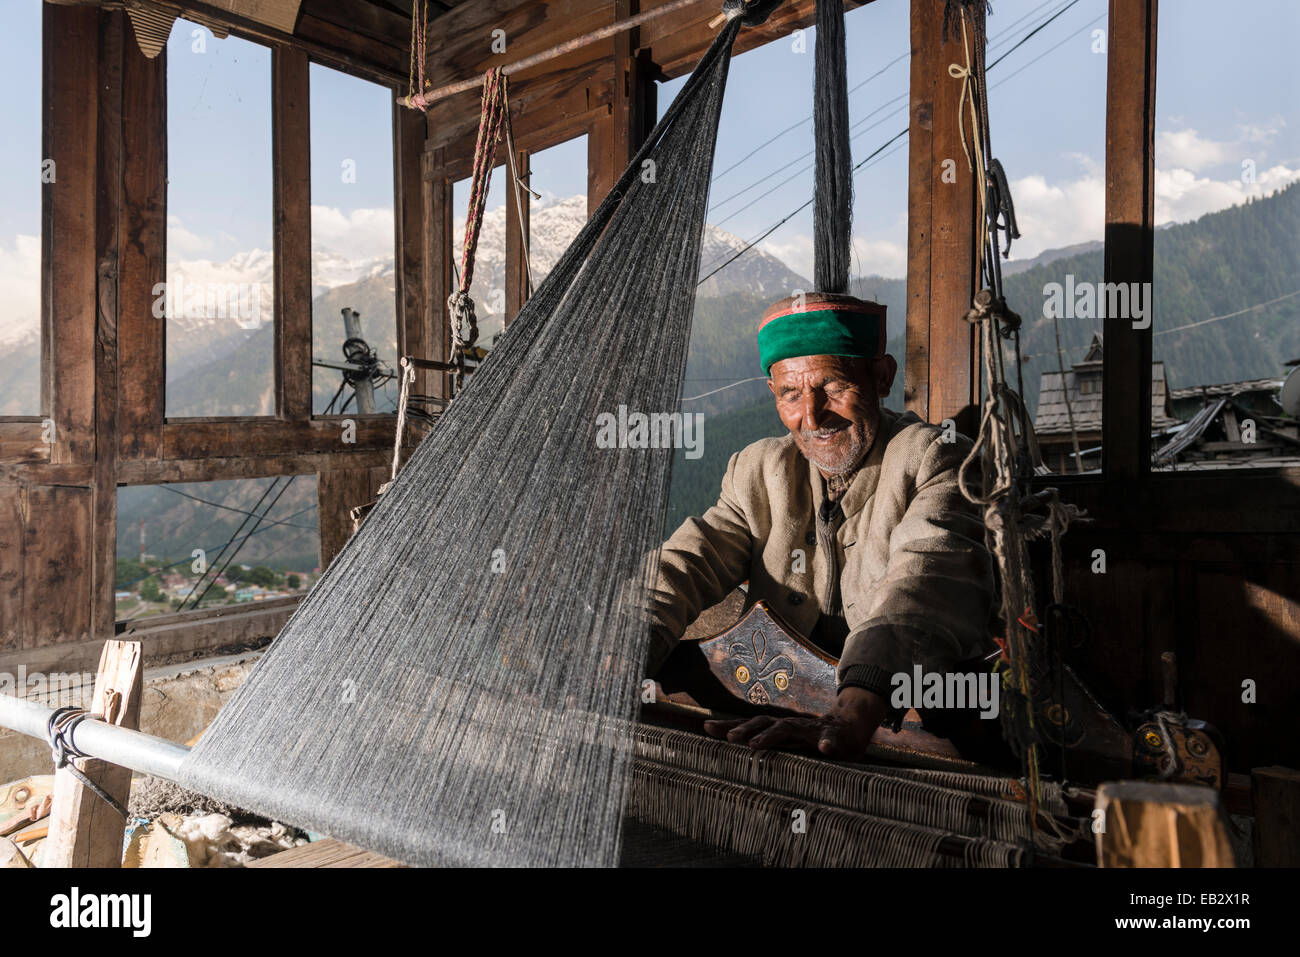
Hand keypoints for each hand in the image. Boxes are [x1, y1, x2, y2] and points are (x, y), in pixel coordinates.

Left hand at [702, 687, 887, 760]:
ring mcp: (810, 730)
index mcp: (777, 729)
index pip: (749, 725)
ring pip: (789, 729)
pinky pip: (830, 740)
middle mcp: (790, 726)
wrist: (849, 729)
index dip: (728, 725)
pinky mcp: (832, 737)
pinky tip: (824, 749)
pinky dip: (826, 744)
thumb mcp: (786, 744)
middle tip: (728, 738)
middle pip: (763, 722)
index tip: (706, 728)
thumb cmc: (811, 740)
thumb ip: (765, 746)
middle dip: (744, 729)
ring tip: (756, 744)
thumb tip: (733, 751)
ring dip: (771, 735)